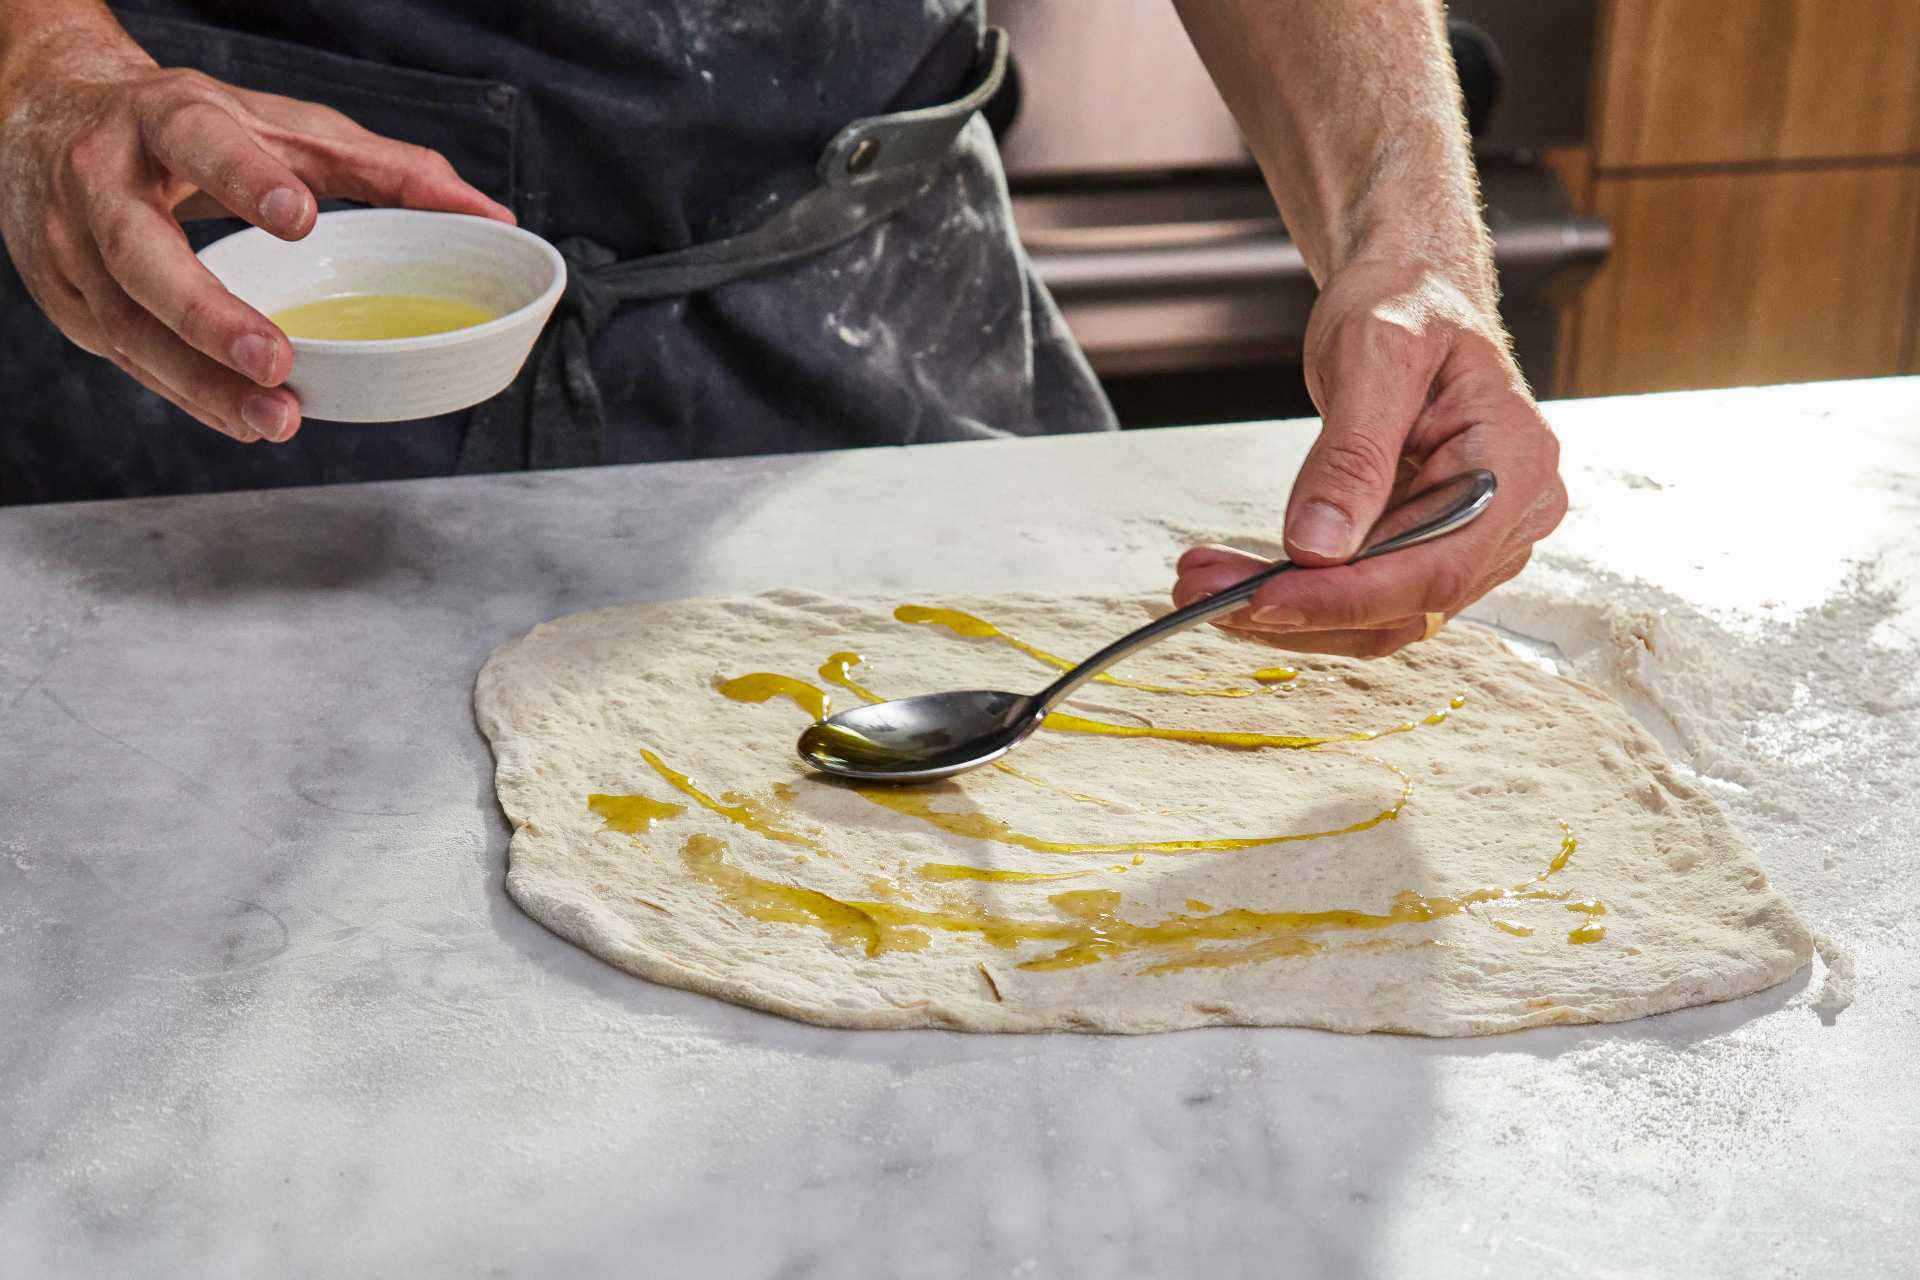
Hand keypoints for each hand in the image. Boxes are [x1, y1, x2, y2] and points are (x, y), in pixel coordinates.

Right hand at [0, 19, 513, 442]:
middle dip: (206, 313)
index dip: (243, 177)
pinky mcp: (65, 298)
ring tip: (276, 417)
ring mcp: (72, 244)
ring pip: (128, 323)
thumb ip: (384, 169)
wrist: (48, 113)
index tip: (299, 216)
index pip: (200, 140)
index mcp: (165, 118)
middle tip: (276, 360)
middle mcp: (104, 178)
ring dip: (200, 381)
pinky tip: (240, 419)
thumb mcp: (282, 130)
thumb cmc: (190, 128)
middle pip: (141, 251)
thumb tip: (492, 215)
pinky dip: (186, 393)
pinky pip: (126, 356)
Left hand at [1171, 261, 1567, 656]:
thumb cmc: (1406, 305)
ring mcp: (1474, 540)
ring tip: (1202, 585)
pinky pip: (1367, 595)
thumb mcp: (1374, 356)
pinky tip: (1241, 579)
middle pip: (1403, 604)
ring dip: (1287, 611)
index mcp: (1515, 464)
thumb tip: (1317, 548)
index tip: (1263, 601)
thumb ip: (1350, 456)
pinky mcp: (1430, 548)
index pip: (1435, 568)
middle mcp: (1509, 518)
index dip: (1347, 596)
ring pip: (1379, 615)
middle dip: (1298, 608)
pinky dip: (1301, 594)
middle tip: (1199, 594)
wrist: (1412, 294)